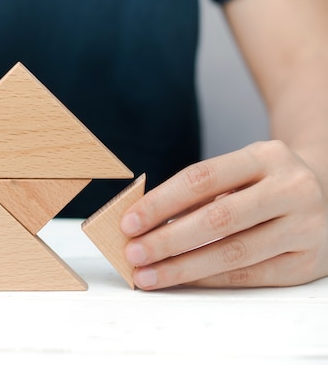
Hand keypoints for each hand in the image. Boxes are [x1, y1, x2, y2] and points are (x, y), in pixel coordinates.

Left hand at [120, 140, 327, 289]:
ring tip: (148, 275)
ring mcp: (306, 227)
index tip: (129, 222)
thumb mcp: (239, 171)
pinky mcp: (308, 262)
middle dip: (167, 240)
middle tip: (133, 254)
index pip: (202, 178)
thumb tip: (144, 224)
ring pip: (235, 253)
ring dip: (183, 267)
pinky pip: (251, 275)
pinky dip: (210, 279)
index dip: (161, 202)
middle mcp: (291, 188)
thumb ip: (199, 192)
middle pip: (218, 219)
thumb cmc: (265, 183)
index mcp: (266, 156)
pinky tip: (183, 280)